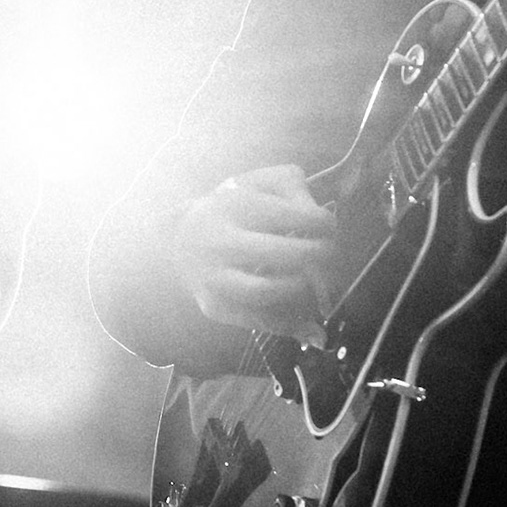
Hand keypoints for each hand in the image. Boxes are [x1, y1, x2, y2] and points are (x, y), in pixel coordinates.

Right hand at [170, 164, 335, 344]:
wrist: (177, 241)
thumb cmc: (232, 208)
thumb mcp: (257, 182)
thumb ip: (294, 187)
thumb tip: (321, 219)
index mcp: (236, 205)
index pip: (294, 215)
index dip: (323, 223)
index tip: (328, 226)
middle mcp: (221, 241)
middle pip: (285, 254)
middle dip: (320, 256)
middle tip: (329, 254)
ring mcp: (215, 277)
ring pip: (268, 291)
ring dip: (303, 289)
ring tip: (311, 279)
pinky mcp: (214, 306)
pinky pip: (259, 321)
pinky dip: (290, 324)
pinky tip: (310, 323)